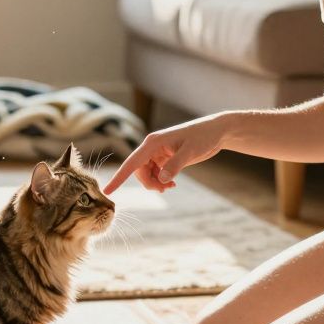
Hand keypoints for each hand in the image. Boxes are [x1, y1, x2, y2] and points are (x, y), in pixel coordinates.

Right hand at [103, 114, 226, 193]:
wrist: (215, 131)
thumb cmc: (203, 137)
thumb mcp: (190, 152)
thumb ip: (175, 165)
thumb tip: (162, 179)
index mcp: (153, 142)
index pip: (131, 163)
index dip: (119, 178)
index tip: (107, 191)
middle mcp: (151, 147)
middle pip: (138, 171)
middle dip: (148, 183)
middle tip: (165, 190)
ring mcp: (158, 153)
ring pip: (146, 174)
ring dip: (155, 183)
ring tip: (170, 187)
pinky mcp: (165, 158)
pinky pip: (155, 173)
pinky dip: (160, 181)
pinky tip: (171, 184)